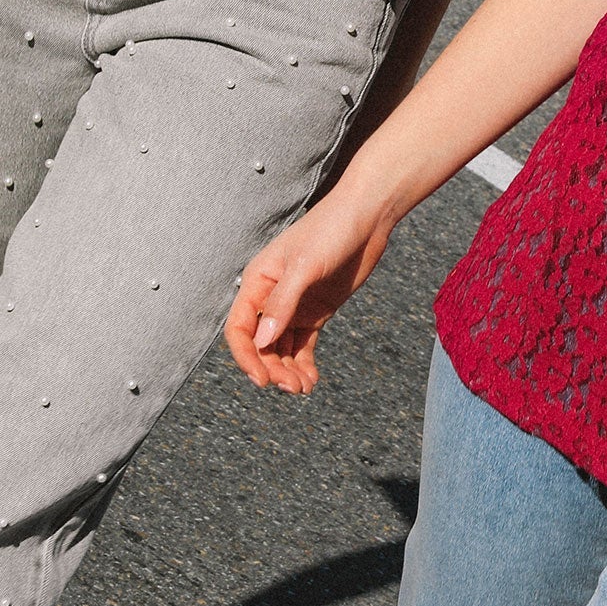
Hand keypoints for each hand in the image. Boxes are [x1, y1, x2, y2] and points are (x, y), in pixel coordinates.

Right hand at [224, 185, 395, 395]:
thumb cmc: (331, 230)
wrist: (367, 217)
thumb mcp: (305, 266)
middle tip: (292, 388)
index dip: (246, 357)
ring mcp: (294, 305)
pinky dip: (304, 363)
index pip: (239, 328)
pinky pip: (303, 344)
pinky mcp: (317, 311)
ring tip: (304, 389)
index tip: (262, 380)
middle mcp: (271, 296)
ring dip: (288, 370)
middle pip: (261, 344)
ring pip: (282, 348)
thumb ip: (283, 303)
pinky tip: (312, 380)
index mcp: (257, 281)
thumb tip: (262, 342)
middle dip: (272, 368)